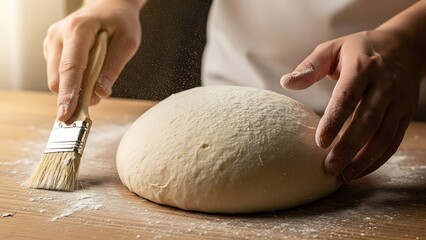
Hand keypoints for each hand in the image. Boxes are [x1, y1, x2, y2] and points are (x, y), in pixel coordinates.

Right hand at [44, 0, 142, 121]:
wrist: (109, 7)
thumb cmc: (121, 22)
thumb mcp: (128, 42)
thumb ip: (114, 67)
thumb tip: (100, 93)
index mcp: (78, 29)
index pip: (70, 67)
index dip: (68, 93)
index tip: (66, 114)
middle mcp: (59, 34)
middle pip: (57, 78)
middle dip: (72, 97)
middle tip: (94, 102)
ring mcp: (52, 41)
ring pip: (56, 79)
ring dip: (74, 89)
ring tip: (96, 82)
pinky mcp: (51, 48)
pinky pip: (59, 74)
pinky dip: (72, 81)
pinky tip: (88, 73)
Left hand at [281, 29, 421, 181]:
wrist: (405, 45)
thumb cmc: (359, 49)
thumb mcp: (333, 49)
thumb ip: (310, 66)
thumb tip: (286, 82)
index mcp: (362, 67)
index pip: (347, 97)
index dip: (334, 120)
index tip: (319, 142)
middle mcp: (384, 85)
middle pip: (367, 121)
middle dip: (348, 147)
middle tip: (329, 168)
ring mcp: (398, 101)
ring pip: (383, 135)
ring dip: (364, 159)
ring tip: (343, 175)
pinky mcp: (405, 113)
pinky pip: (393, 141)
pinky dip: (378, 159)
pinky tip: (359, 170)